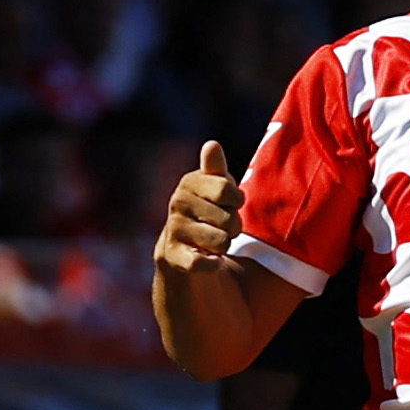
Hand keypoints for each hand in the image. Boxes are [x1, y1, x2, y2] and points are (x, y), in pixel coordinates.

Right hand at [154, 141, 241, 281]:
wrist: (181, 252)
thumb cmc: (206, 214)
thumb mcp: (214, 189)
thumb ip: (216, 169)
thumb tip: (212, 144)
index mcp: (189, 183)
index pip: (226, 189)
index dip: (236, 201)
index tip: (232, 204)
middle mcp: (177, 203)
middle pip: (229, 218)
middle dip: (232, 227)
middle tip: (221, 227)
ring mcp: (174, 230)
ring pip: (221, 242)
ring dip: (224, 246)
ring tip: (212, 242)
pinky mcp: (172, 257)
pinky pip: (204, 263)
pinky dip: (212, 264)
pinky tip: (207, 259)